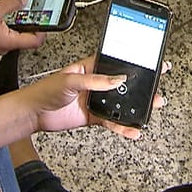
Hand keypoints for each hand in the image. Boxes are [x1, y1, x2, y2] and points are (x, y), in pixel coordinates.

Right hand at [0, 0, 45, 54]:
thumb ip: (11, 3)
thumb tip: (23, 1)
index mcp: (8, 42)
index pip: (35, 41)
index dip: (44, 30)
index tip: (46, 21)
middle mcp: (4, 47)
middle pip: (25, 37)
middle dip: (29, 23)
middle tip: (31, 11)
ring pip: (14, 35)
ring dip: (16, 23)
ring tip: (15, 10)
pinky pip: (4, 35)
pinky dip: (6, 25)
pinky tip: (0, 15)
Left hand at [25, 57, 169, 139]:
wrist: (34, 113)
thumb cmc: (45, 90)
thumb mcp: (70, 79)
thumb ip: (95, 80)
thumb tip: (117, 78)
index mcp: (91, 67)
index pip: (117, 62)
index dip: (134, 62)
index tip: (151, 62)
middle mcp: (96, 83)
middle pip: (123, 84)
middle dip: (142, 86)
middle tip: (158, 86)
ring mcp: (96, 100)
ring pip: (121, 103)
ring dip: (136, 106)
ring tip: (152, 107)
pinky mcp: (93, 117)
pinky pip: (112, 121)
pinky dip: (123, 126)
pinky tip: (132, 129)